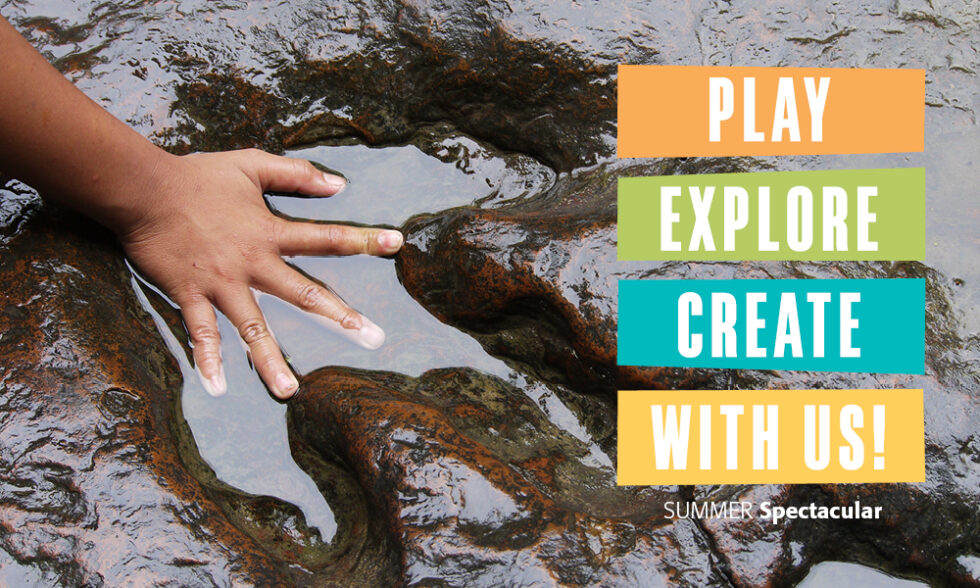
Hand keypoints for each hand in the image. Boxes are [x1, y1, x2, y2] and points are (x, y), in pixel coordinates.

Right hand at [118, 149, 402, 398]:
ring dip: (271, 361)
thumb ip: (295, 174)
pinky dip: (207, 360)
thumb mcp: (251, 165)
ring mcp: (222, 283)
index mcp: (270, 232)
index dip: (363, 239)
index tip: (398, 243)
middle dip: (341, 316)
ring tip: (290, 392)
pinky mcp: (190, 295)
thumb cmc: (198, 176)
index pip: (326, 237)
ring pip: (253, 328)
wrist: (143, 189)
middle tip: (373, 339)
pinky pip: (201, 333)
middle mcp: (252, 262)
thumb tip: (339, 184)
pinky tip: (217, 388)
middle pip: (305, 293)